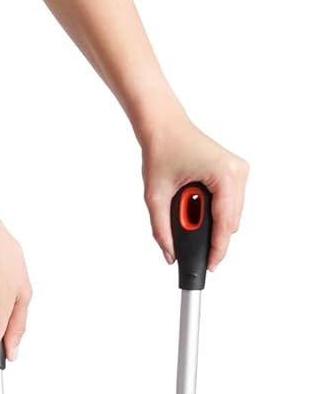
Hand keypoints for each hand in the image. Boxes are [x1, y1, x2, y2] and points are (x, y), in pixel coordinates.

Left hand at [140, 110, 248, 271]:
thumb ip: (161, 229)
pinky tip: (195, 207)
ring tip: (186, 213)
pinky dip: (214, 213)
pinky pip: (230, 204)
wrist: (165, 127)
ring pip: (232, 216)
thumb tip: (170, 255)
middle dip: (211, 236)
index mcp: (224, 174)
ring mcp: (239, 171)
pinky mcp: (235, 172)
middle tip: (186, 239)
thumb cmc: (161, 151)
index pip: (224, 224)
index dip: (217, 249)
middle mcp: (237, 171)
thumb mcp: (155, 196)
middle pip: (231, 223)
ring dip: (211, 224)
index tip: (209, 267)